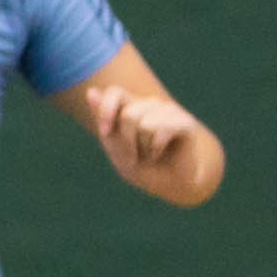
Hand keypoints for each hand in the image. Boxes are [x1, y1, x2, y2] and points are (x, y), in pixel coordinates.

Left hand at [90, 83, 209, 201]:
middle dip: (127, 142)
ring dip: (142, 148)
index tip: (104, 133)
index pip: (115, 92)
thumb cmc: (139, 166)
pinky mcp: (185, 122)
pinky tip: (159, 153)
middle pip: (129, 114)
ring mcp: (170, 111)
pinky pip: (161, 130)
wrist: (167, 186)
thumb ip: (104, 119)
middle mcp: (151, 104)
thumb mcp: (114, 146)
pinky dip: (155, 149)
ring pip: (144, 124)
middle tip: (136, 154)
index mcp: (132, 106)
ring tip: (149, 154)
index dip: (106, 111)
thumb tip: (91, 91)